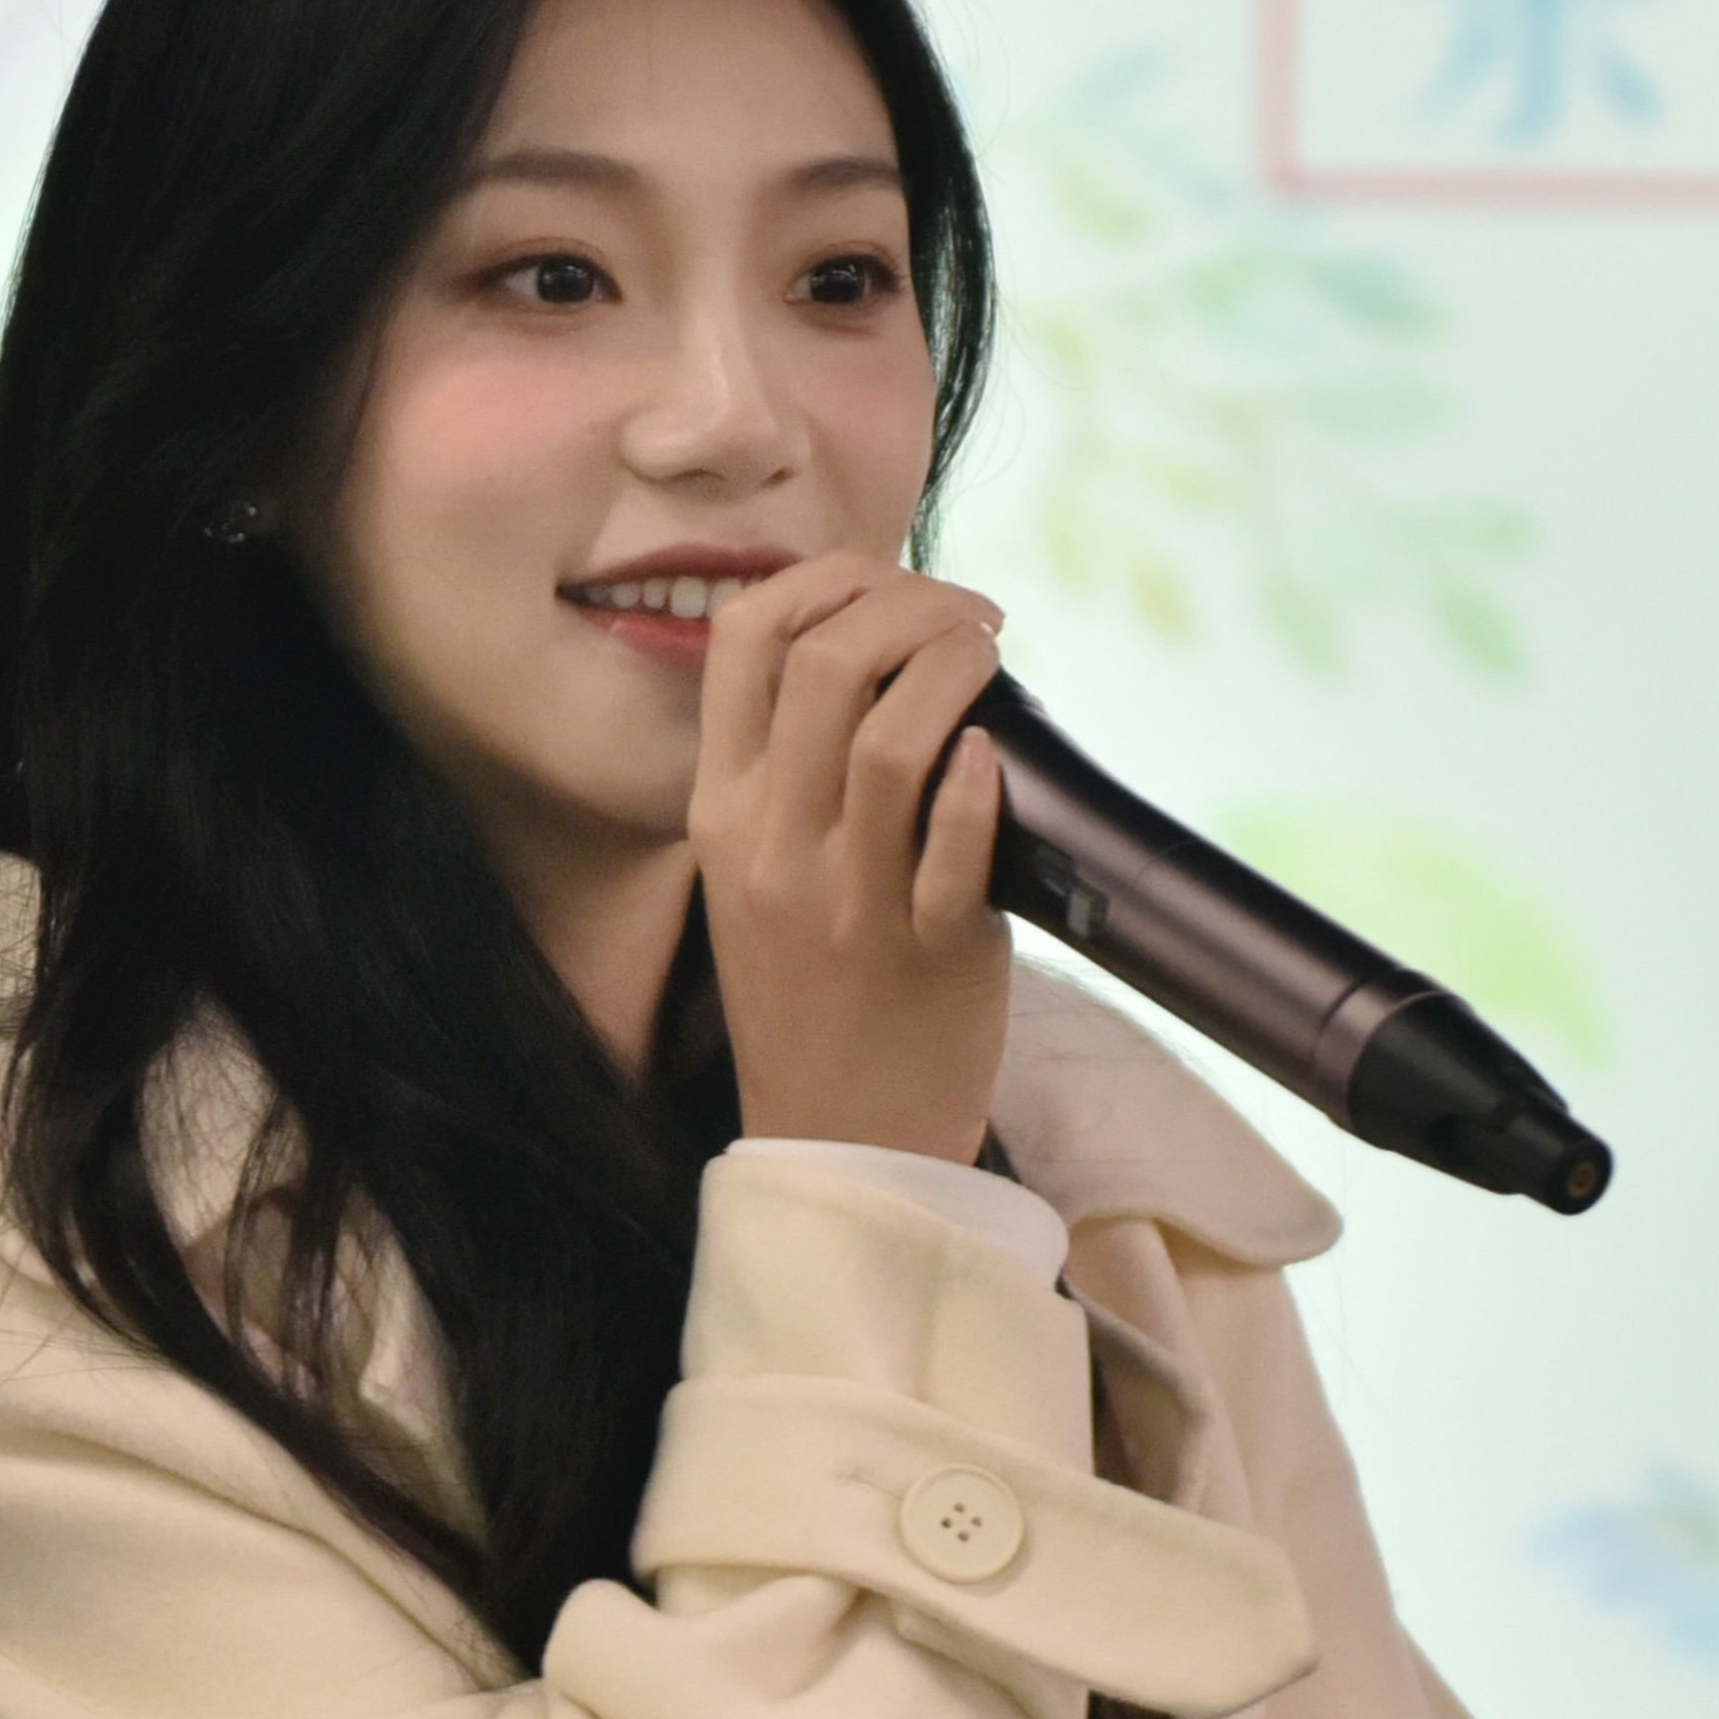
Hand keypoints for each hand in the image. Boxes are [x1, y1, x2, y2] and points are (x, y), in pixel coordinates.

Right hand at [693, 554, 1010, 1161]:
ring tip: (991, 655)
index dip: (826, 580)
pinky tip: (997, 751)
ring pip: (891, 736)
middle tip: (969, 617)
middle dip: (911, 604)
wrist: (841, 1138)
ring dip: (955, 666)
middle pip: (825, 662)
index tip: (893, 588)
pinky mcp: (927, 948)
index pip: (741, 639)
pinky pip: (952, 841)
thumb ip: (787, 771)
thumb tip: (874, 652)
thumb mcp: (756, 871)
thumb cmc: (814, 989)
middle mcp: (772, 845)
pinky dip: (979, 777)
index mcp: (720, 811)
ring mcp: (848, 899)